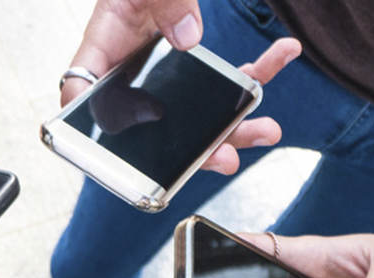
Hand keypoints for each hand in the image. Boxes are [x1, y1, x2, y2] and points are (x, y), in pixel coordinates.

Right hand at [61, 0, 300, 173]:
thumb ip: (161, 3)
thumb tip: (188, 39)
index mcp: (104, 58)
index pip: (87, 100)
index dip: (105, 139)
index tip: (134, 165)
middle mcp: (135, 79)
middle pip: (162, 130)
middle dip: (201, 150)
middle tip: (227, 160)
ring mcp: (169, 79)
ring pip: (201, 118)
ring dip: (238, 125)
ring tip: (269, 130)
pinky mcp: (198, 68)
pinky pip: (231, 78)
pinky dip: (261, 69)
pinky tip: (287, 50)